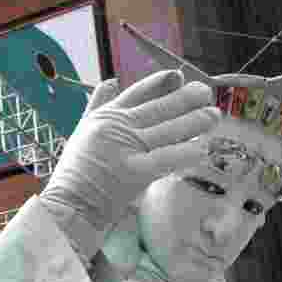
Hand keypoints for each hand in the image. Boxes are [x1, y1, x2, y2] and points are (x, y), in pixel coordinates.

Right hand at [40, 71, 218, 231]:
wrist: (67, 206)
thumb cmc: (75, 174)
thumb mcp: (81, 131)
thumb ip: (96, 105)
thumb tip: (111, 80)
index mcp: (105, 117)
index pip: (138, 92)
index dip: (161, 82)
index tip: (180, 75)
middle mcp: (117, 128)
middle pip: (159, 108)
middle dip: (186, 98)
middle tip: (207, 93)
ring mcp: (126, 149)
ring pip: (168, 130)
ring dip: (195, 122)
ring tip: (213, 116)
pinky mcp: (134, 172)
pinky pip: (167, 158)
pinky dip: (186, 153)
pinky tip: (202, 149)